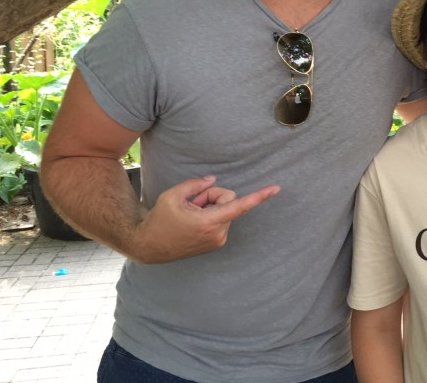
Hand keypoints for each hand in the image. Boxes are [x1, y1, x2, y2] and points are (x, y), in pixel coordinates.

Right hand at [131, 176, 279, 262]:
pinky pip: (221, 219)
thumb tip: (214, 181)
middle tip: (193, 202)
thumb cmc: (160, 219)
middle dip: (212, 196)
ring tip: (190, 214)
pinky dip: (210, 216)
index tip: (277, 189)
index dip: (259, 196)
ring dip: (210, 207)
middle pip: (228, 200)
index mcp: (209, 222)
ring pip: (224, 210)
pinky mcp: (216, 243)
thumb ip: (197, 184)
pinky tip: (193, 222)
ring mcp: (218, 241)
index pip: (240, 205)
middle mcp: (218, 234)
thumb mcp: (173, 195)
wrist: (149, 246)